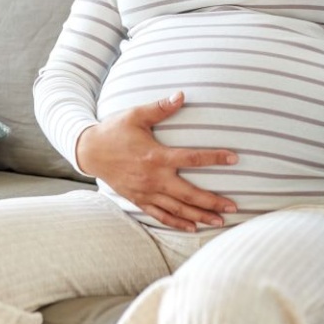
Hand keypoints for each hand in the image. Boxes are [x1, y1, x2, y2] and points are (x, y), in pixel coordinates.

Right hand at [76, 92, 237, 231]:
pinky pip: (160, 215)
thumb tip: (182, 95)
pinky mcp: (138, 199)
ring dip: (200, 216)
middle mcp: (153, 178)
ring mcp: (146, 192)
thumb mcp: (136, 114)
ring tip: (219, 221)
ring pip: (177, 209)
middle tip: (234, 207)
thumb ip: (160, 107)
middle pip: (189, 194)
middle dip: (213, 202)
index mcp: (156, 156)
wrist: (88, 151)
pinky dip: (177, 223)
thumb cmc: (114, 130)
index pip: (193, 158)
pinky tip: (191, 228)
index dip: (215, 158)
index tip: (234, 158)